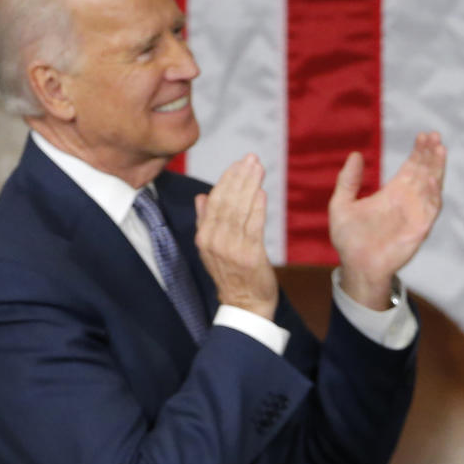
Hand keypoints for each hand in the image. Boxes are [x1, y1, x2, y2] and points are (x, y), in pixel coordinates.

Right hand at [195, 153, 277, 320]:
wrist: (244, 305)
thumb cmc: (232, 275)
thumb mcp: (211, 249)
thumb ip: (205, 221)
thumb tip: (201, 196)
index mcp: (204, 238)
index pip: (214, 202)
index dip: (226, 180)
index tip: (238, 163)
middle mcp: (215, 242)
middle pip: (227, 202)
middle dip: (239, 177)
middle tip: (251, 158)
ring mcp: (232, 249)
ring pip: (240, 210)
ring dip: (250, 186)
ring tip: (259, 168)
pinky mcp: (250, 255)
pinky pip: (254, 226)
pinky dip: (258, 207)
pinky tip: (262, 192)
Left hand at [329, 130, 445, 308]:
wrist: (356, 267)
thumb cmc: (349, 240)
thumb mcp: (341, 205)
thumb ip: (347, 181)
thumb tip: (355, 155)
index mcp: (392, 192)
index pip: (411, 166)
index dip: (419, 151)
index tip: (423, 135)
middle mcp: (407, 200)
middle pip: (424, 171)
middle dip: (430, 154)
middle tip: (434, 136)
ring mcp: (415, 214)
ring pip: (431, 186)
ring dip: (436, 168)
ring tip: (440, 149)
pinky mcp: (419, 229)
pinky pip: (430, 209)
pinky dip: (433, 194)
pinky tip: (432, 179)